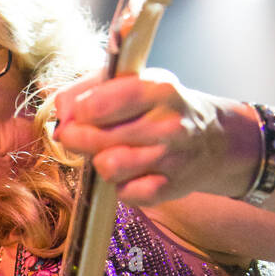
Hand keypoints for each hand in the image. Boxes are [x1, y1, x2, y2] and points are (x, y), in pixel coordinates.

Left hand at [53, 69, 256, 204]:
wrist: (216, 140)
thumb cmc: (163, 108)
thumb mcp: (136, 82)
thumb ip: (90, 88)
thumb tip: (58, 110)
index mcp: (157, 88)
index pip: (99, 103)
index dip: (77, 112)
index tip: (75, 114)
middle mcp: (167, 123)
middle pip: (97, 138)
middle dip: (78, 138)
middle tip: (77, 136)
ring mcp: (170, 158)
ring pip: (108, 168)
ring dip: (101, 163)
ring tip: (110, 153)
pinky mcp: (170, 188)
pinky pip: (125, 193)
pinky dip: (121, 186)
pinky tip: (131, 173)